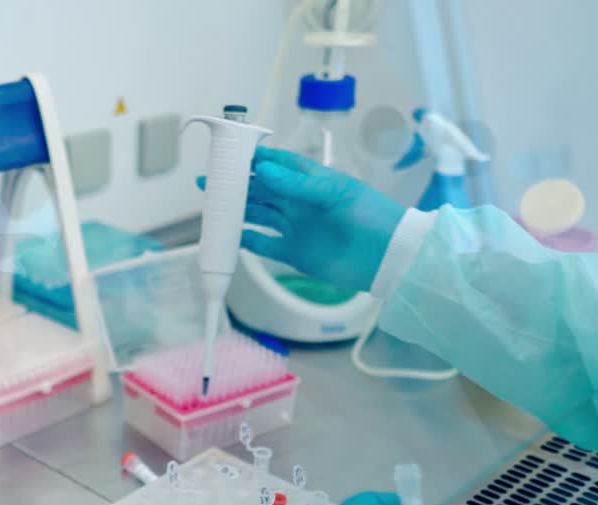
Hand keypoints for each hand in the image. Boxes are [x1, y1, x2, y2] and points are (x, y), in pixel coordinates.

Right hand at [197, 147, 405, 291]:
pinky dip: (246, 240)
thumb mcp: (335, 193)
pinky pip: (263, 244)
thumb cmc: (369, 216)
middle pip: (261, 190)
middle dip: (236, 185)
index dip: (253, 159)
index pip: (276, 164)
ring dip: (236, 211)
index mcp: (311, 181)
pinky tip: (230, 235)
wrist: (388, 257)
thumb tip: (261, 170)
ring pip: (258, 215)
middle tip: (209, 182)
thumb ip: (297, 184)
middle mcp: (299, 202)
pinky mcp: (293, 253)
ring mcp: (295, 227)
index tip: (229, 155)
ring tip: (213, 207)